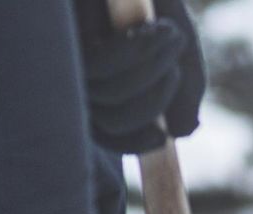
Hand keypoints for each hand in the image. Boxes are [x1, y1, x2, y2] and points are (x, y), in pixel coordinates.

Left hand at [77, 0, 206, 154]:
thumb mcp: (179, 42)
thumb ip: (186, 88)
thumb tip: (182, 133)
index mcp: (101, 80)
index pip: (107, 131)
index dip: (133, 143)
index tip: (163, 137)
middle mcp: (77, 70)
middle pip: (109, 122)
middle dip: (154, 100)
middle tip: (177, 59)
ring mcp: (66, 52)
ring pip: (107, 99)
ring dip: (153, 72)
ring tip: (171, 34)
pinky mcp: (66, 37)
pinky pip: (102, 69)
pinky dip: (139, 55)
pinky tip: (160, 30)